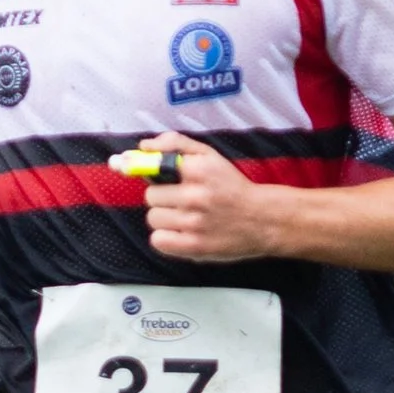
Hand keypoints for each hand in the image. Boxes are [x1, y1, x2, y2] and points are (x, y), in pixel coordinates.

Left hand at [134, 134, 283, 261]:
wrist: (263, 219)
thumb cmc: (232, 186)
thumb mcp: (210, 156)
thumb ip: (175, 144)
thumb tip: (143, 145)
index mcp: (198, 170)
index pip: (151, 168)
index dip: (142, 170)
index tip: (130, 169)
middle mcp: (196, 196)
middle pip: (151, 196)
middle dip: (162, 196)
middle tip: (179, 198)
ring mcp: (195, 224)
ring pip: (153, 218)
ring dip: (164, 218)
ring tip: (184, 216)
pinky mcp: (194, 247)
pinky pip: (158, 240)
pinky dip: (165, 237)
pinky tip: (180, 232)